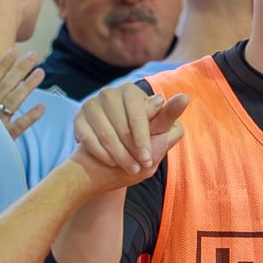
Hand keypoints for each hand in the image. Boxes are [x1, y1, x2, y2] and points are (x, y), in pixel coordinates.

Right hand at [0, 50, 45, 144]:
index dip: (3, 64)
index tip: (14, 51)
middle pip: (6, 86)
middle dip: (19, 69)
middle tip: (34, 55)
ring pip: (13, 101)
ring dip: (27, 86)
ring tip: (41, 72)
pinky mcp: (4, 138)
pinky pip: (18, 126)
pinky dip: (30, 117)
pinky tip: (42, 108)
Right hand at [70, 87, 189, 193]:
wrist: (104, 164)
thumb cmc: (137, 148)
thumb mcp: (157, 136)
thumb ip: (167, 119)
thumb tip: (183, 98)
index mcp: (132, 92)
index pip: (139, 116)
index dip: (143, 139)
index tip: (147, 160)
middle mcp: (111, 93)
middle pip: (123, 126)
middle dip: (131, 151)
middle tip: (138, 168)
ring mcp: (92, 104)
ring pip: (107, 134)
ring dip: (119, 156)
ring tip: (129, 170)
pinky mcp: (79, 118)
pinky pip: (89, 139)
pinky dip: (101, 154)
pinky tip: (110, 163)